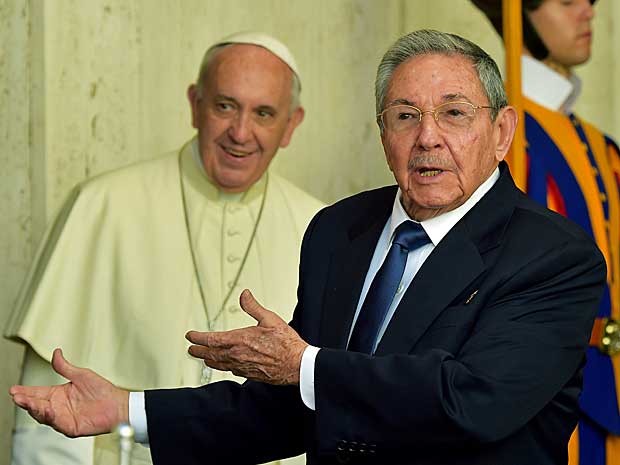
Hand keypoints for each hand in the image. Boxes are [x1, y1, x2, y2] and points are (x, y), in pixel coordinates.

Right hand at [9, 348, 128, 437]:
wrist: (117, 404)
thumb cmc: (102, 390)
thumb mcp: (81, 374)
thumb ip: (65, 367)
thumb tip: (56, 352)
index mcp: (59, 394)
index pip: (37, 392)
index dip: (25, 391)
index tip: (14, 389)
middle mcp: (58, 406)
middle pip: (36, 404)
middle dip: (25, 400)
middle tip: (16, 396)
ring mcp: (63, 417)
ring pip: (43, 414)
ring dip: (34, 409)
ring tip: (26, 401)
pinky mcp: (70, 427)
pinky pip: (56, 423)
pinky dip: (50, 417)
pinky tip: (47, 409)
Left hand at [186, 289, 308, 384]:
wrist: (296, 364)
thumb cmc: (286, 343)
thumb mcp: (269, 318)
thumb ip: (253, 306)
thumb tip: (244, 295)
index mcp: (240, 340)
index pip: (211, 339)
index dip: (198, 337)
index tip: (190, 336)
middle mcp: (237, 355)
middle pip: (211, 354)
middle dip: (198, 350)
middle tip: (191, 348)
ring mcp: (242, 367)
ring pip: (218, 364)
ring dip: (208, 359)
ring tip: (203, 357)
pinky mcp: (248, 374)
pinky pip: (230, 370)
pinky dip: (222, 366)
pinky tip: (224, 365)